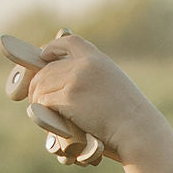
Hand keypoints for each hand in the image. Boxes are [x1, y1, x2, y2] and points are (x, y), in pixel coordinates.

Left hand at [29, 34, 172, 172]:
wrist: (138, 131)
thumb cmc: (130, 118)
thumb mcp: (116, 87)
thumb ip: (94, 79)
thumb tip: (68, 84)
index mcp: (98, 59)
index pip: (68, 42)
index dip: (51, 48)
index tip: (42, 57)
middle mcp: (85, 64)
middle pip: (46, 68)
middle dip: (36, 83)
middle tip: (35, 97)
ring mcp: (76, 79)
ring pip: (41, 84)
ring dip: (37, 99)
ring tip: (42, 111)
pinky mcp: (68, 97)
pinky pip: (44, 100)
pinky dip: (42, 111)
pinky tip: (48, 119)